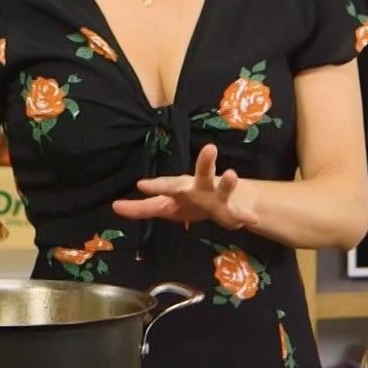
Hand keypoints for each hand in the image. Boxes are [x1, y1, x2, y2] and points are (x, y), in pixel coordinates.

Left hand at [112, 144, 259, 230]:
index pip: (167, 186)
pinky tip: (252, 219)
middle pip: (202, 175)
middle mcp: (201, 189)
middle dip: (205, 163)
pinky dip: (246, 216)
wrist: (225, 204)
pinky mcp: (232, 212)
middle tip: (210, 149)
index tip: (140, 185)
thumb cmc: (190, 202)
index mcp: (182, 189)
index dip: (155, 187)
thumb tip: (114, 206)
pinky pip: (240, 215)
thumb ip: (140, 208)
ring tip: (232, 174)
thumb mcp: (165, 206)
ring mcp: (218, 198)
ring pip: (224, 189)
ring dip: (228, 182)